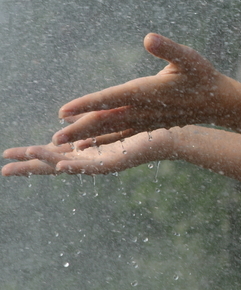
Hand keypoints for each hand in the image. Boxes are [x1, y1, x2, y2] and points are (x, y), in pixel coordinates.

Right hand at [2, 130, 172, 175]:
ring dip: (49, 162)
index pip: (55, 153)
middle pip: (56, 164)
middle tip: (3, 170)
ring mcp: (105, 162)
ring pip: (71, 165)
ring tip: (25, 157)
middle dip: (30, 166)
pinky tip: (61, 165)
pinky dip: (78, 166)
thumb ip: (88, 123)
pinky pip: (96, 165)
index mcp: (90, 150)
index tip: (7, 155)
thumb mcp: (110, 122)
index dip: (33, 154)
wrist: (175, 136)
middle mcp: (94, 159)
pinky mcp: (121, 162)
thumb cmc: (146, 127)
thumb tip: (65, 119)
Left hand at [52, 33, 233, 145]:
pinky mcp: (150, 125)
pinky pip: (122, 135)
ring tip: (64, 144)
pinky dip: (104, 140)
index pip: (112, 98)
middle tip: (53, 138)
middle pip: (106, 120)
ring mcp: (147, 120)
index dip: (87, 104)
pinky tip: (90, 144)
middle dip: (79, 129)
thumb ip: (169, 49)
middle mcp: (144, 110)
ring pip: (111, 131)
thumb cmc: (206, 76)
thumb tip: (149, 38)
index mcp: (148, 91)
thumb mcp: (190, 58)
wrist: (222, 103)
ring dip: (87, 137)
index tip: (63, 110)